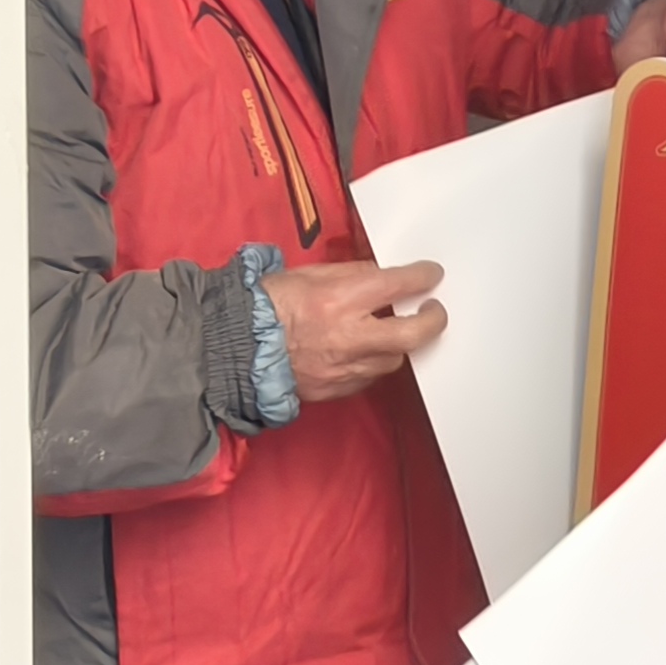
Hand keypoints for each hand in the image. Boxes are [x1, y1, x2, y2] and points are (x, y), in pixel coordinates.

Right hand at [266, 256, 446, 405]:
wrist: (233, 349)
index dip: (423, 277)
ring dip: (396, 344)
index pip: (398, 285)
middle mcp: (348, 336)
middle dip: (432, 321)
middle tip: (433, 311)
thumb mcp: (309, 274)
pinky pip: (368, 378)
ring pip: (392, 360)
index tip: (430, 275)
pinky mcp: (335, 390)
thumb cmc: (264, 306)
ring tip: (390, 331)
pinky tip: (361, 352)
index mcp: (339, 299)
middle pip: (412, 334)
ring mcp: (343, 368)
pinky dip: (370, 363)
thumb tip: (382, 277)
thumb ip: (351, 275)